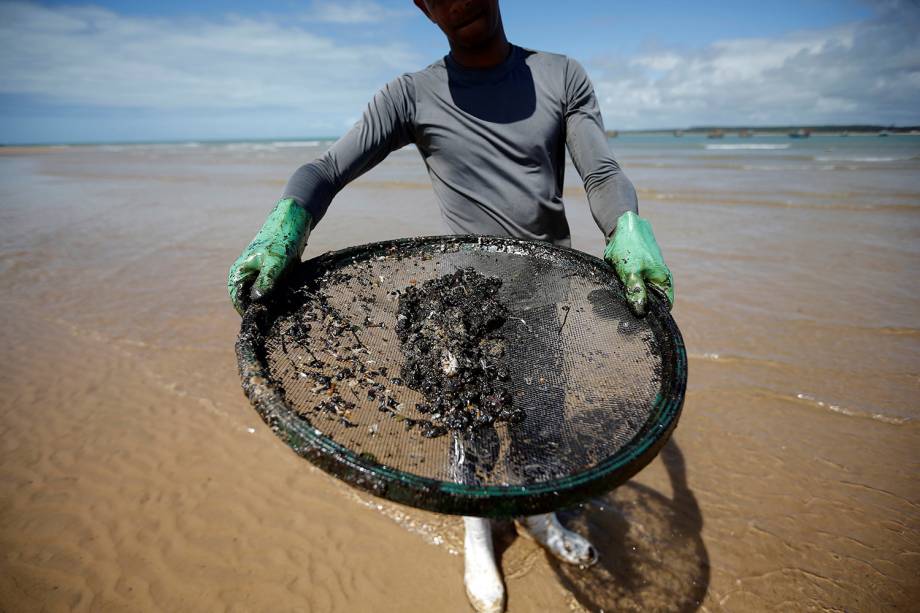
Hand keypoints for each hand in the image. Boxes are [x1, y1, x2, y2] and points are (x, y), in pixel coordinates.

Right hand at [228, 198, 311, 314]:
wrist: (294, 221)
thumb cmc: (282, 239)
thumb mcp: (275, 262)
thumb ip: (266, 281)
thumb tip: (257, 301)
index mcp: (239, 272)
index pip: (238, 301)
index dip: (250, 312)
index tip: (265, 320)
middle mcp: (246, 275)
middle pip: (251, 300)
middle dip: (264, 307)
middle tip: (279, 313)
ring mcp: (258, 274)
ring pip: (263, 296)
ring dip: (273, 301)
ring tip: (285, 303)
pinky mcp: (270, 274)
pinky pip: (272, 290)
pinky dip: (280, 294)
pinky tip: (290, 296)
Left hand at [604, 211, 673, 316]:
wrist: (620, 224)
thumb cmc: (632, 246)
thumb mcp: (632, 270)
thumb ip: (636, 291)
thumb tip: (640, 312)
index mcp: (662, 283)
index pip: (662, 309)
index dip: (649, 318)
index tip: (632, 326)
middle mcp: (654, 283)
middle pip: (644, 305)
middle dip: (628, 312)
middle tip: (613, 320)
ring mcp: (642, 279)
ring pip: (630, 297)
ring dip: (615, 303)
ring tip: (598, 308)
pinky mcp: (629, 276)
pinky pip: (620, 289)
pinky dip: (610, 293)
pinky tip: (595, 299)